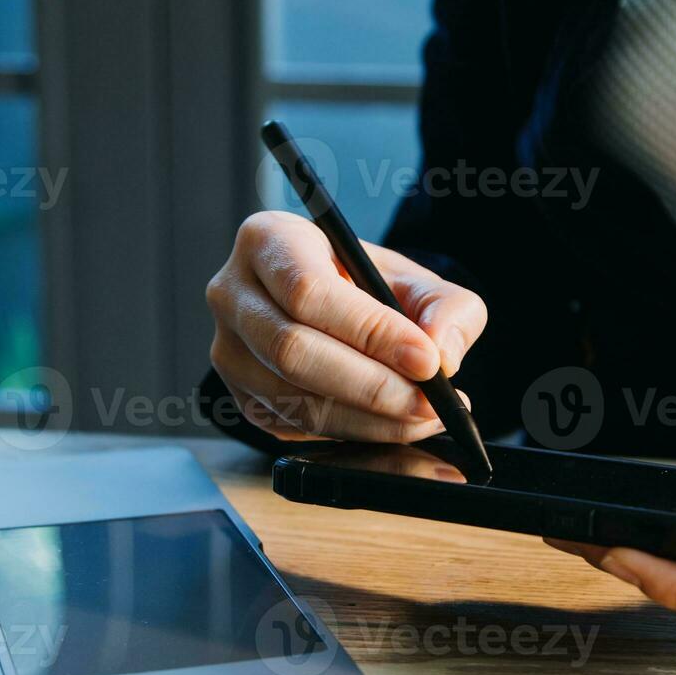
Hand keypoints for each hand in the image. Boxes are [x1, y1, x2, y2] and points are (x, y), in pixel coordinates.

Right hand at [206, 211, 487, 441]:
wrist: (330, 308)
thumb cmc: (367, 285)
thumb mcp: (415, 278)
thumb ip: (446, 308)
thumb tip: (443, 356)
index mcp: (268, 240)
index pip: (309, 291)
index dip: (370, 331)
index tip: (427, 361)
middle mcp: (233, 294)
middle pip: (293, 351)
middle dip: (373, 386)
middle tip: (430, 403)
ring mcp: (229, 352)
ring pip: (295, 399)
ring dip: (370, 419)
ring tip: (425, 416)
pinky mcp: (242, 399)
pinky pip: (297, 429)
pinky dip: (355, 434)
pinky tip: (395, 424)